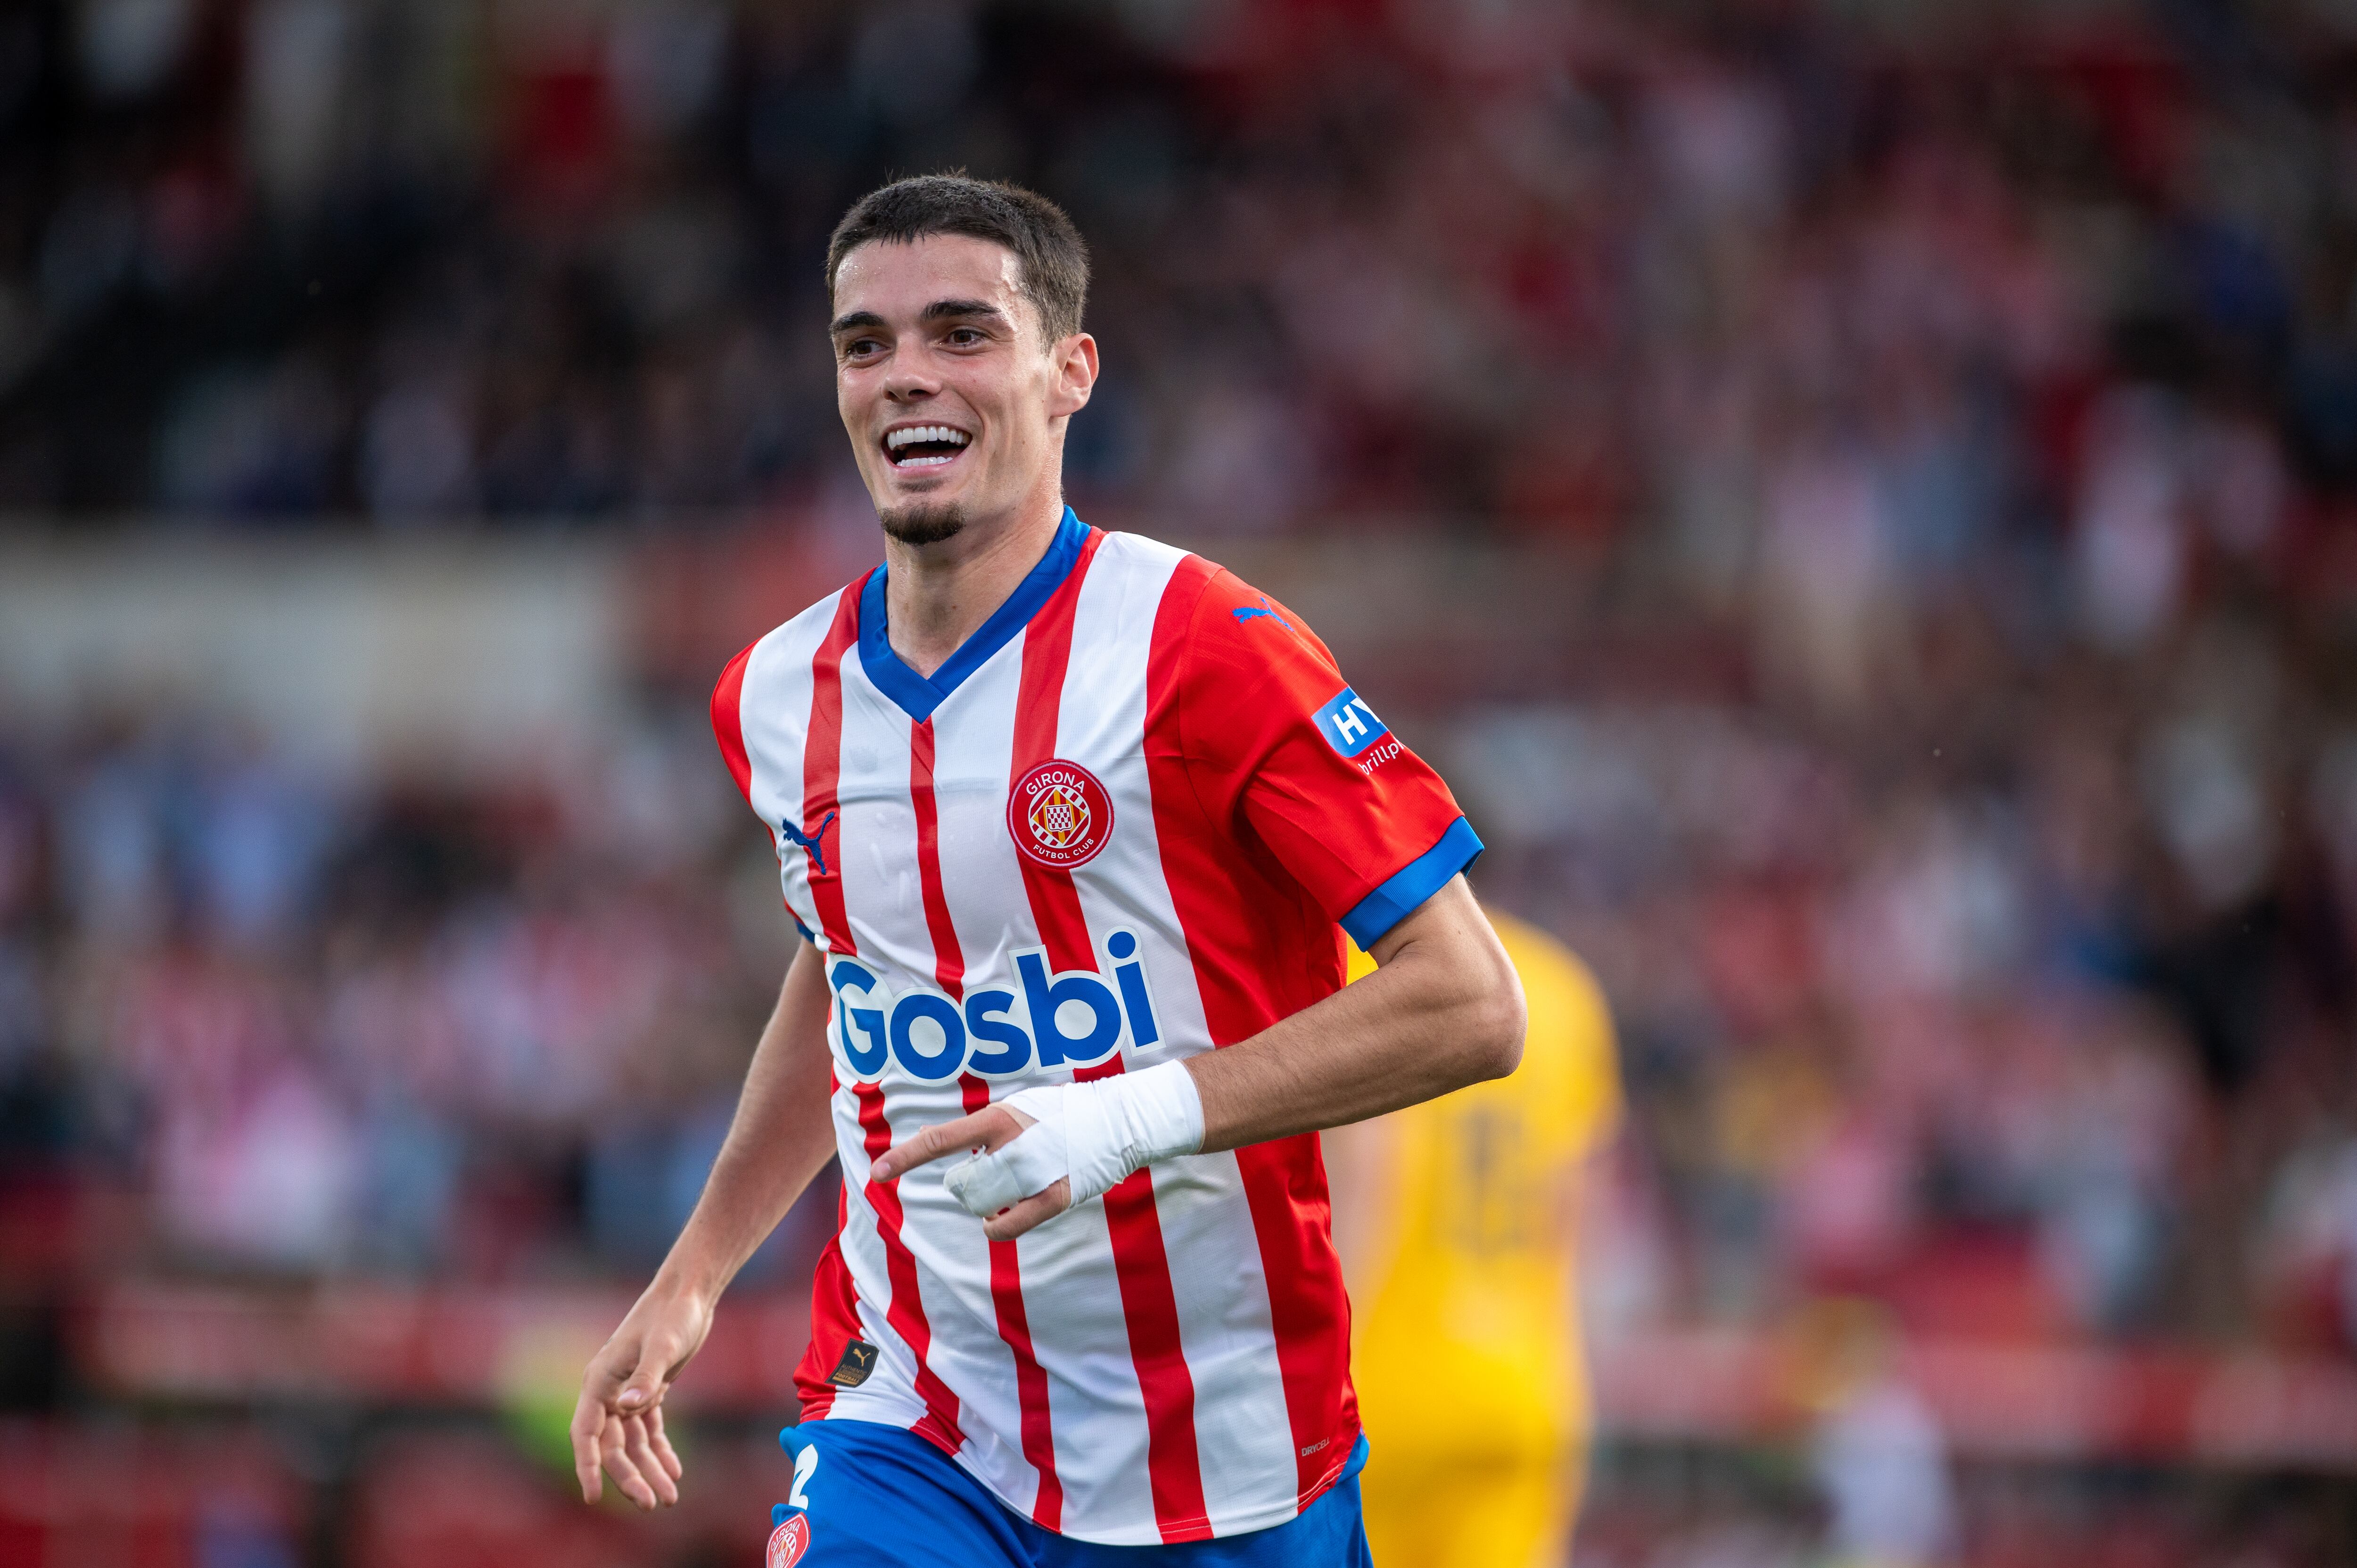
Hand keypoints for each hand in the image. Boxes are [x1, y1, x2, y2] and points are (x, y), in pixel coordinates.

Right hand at [570, 1285, 708, 1508]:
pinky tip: (675, 1470)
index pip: (585, 1432)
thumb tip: (628, 1407)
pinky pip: (650, 1429)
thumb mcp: (663, 1344)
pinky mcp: (649, 1389)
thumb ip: (646, 1376)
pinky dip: (661, 1450)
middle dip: (629, 1476)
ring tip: (669, 1497)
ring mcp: (628, 1391)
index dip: (587, 1466)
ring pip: (634, 1441)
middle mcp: (609, 1390)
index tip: (594, 1496)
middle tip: (650, 1503)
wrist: (691, 1294)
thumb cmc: (673, 1314)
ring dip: (649, 1469)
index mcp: (600, 1379)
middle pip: (613, 1445)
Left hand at [869, 1103, 1072, 1240]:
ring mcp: (1034, 1174)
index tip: (877, 1172)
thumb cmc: (1060, 1113)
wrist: (1117, 1122)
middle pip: (962, 1184)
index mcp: (1000, 1118)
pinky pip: (1006, 1226)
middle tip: (988, 1173)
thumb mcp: (1015, 1108)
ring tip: (1002, 1189)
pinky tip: (994, 1221)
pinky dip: (994, 1227)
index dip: (907, 1156)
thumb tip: (930, 1136)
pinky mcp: (1053, 1198)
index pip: (942, 1139)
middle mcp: (1013, 1146)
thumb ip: (976, 1126)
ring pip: (981, 1205)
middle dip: (967, 1186)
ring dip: (982, 1204)